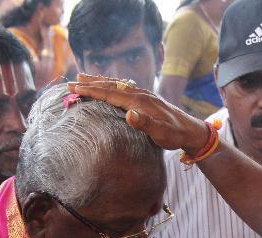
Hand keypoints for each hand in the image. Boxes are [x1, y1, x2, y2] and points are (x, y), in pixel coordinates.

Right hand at [69, 74, 209, 153]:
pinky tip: (108, 84)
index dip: (91, 91)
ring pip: (116, 84)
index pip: (110, 94)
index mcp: (139, 101)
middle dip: (90, 84)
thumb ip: (146, 124)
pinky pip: (123, 87)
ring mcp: (143, 94)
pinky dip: (111, 84)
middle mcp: (140, 94)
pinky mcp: (146, 98)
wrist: (190, 130)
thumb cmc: (175, 135)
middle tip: (70, 83)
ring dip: (99, 81)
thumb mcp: (161, 133)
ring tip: (83, 77)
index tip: (74, 89)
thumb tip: (129, 115)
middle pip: (110, 86)